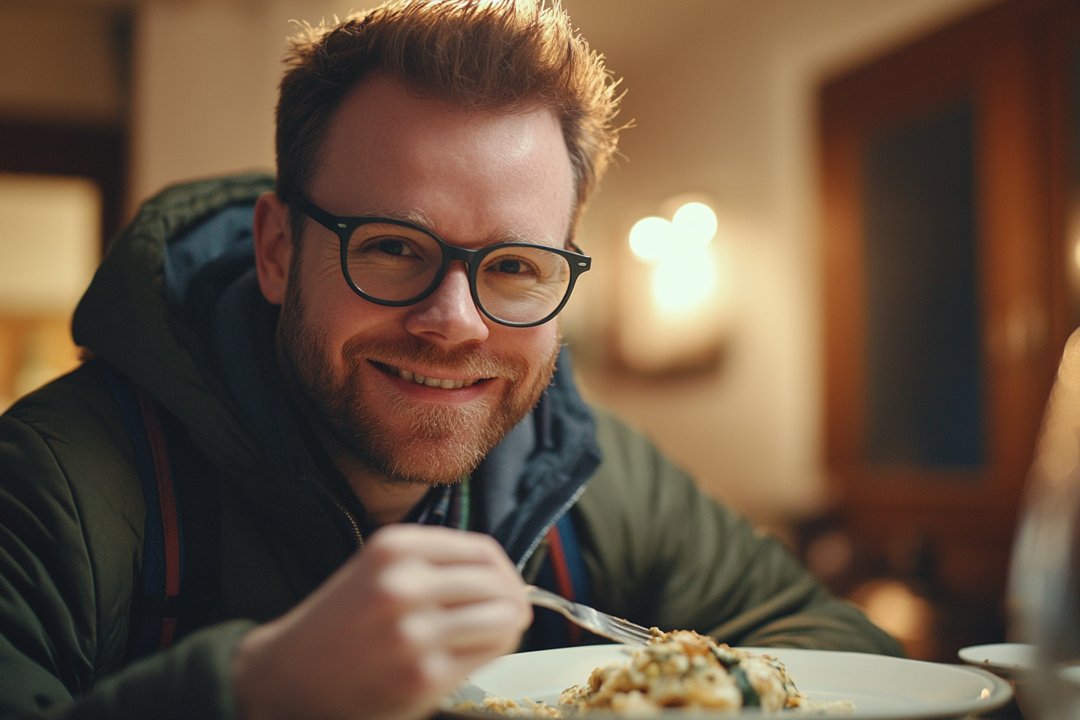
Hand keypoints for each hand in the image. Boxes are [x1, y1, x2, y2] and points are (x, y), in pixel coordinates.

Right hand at [231, 525, 531, 719]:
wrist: (286, 678)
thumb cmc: (339, 624)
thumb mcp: (379, 571)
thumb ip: (434, 564)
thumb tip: (504, 578)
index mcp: (395, 548)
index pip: (483, 550)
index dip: (504, 571)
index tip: (506, 586)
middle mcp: (404, 583)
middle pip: (498, 583)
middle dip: (513, 600)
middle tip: (511, 615)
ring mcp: (415, 632)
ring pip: (503, 617)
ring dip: (507, 628)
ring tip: (494, 636)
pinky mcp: (423, 676)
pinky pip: (488, 656)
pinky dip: (491, 655)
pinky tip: (473, 657)